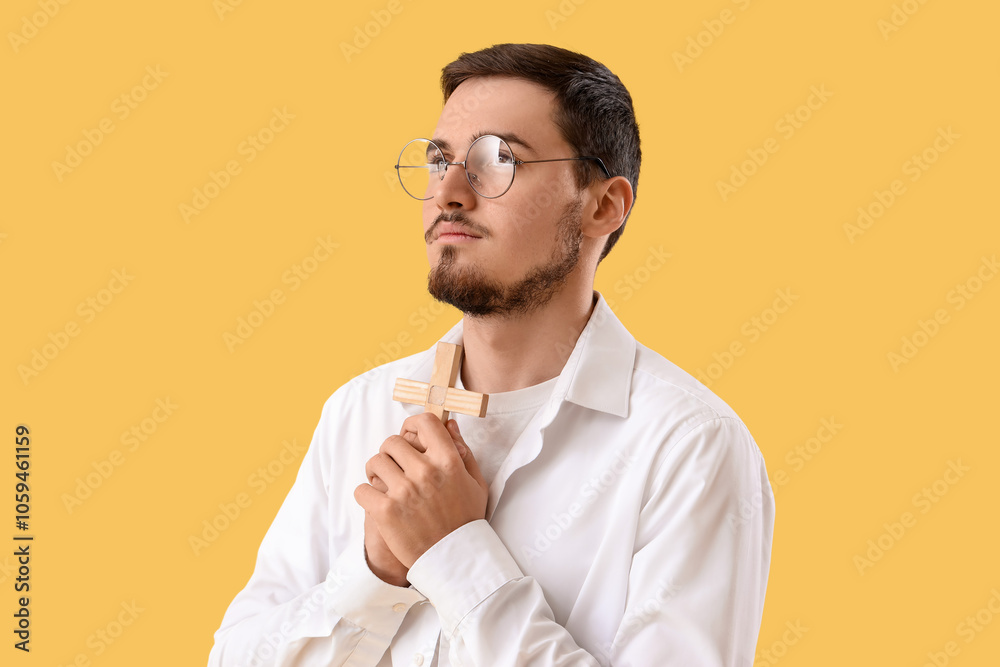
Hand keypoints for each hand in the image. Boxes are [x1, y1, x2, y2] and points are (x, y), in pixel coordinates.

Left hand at [354, 413, 487, 567]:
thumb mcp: (475, 482)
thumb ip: (463, 450)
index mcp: (448, 461)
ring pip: (374, 462)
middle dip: (391, 452)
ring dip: (377, 472)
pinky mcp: (386, 511)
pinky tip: (377, 503)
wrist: (454, 560)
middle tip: (394, 466)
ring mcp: (404, 491)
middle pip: (392, 442)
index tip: (409, 434)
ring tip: (384, 484)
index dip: (413, 424)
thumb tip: (449, 424)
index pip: (424, 422)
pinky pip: (362, 489)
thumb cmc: (466, 520)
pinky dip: (366, 496)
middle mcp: (426, 472)